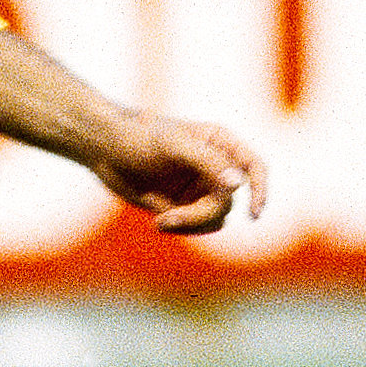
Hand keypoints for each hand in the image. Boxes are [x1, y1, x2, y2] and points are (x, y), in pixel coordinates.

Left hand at [88, 112, 268, 236]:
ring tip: (161, 220)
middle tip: (170, 217)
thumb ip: (208, 162)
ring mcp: (199, 188)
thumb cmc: (139, 138)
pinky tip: (158, 222)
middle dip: (200, 214)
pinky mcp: (184, 205)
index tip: (254, 214)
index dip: (260, 190)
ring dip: (190, 225)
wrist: (105, 150)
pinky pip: (195, 226)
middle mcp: (214, 167)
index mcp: (220, 144)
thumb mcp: (173, 145)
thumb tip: (237, 184)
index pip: (254, 167)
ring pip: (214, 219)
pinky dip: (180, 228)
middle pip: (228, 202)